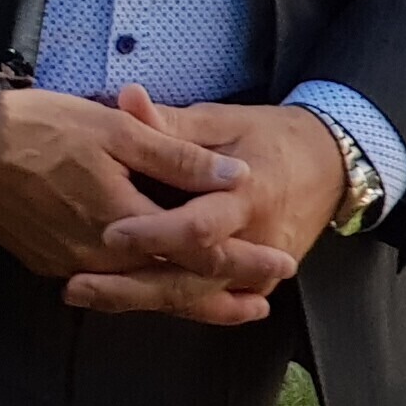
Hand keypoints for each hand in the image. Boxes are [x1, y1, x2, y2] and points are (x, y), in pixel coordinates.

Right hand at [0, 84, 285, 322]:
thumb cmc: (41, 127)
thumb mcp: (116, 130)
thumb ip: (178, 158)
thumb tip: (235, 179)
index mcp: (124, 221)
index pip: (198, 253)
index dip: (243, 262)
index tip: (281, 263)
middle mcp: (98, 255)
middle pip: (172, 288)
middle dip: (222, 298)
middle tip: (263, 303)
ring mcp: (68, 263)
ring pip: (138, 292)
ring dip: (182, 301)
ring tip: (222, 306)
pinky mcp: (45, 261)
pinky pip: (104, 283)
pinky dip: (138, 289)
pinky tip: (154, 283)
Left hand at [99, 97, 342, 314]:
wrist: (329, 165)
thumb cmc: (269, 137)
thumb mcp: (222, 122)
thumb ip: (171, 124)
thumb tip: (127, 99)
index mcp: (247, 198)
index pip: (199, 228)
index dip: (155, 233)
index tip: (109, 234)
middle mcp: (254, 243)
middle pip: (191, 278)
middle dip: (132, 287)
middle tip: (76, 285)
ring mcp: (258, 270)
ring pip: (193, 296)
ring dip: (138, 301)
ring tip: (83, 295)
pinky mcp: (255, 283)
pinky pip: (207, 301)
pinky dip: (167, 306)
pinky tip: (119, 306)